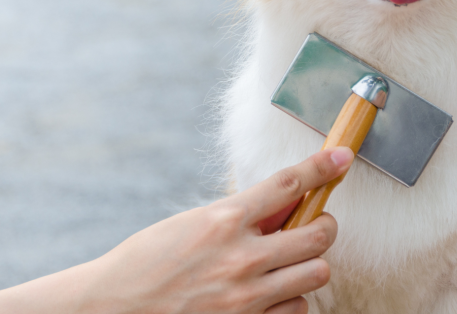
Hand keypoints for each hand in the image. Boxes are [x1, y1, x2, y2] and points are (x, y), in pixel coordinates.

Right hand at [86, 147, 353, 313]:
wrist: (114, 308)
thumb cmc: (147, 263)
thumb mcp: (191, 224)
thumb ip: (238, 215)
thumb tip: (284, 203)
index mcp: (223, 220)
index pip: (288, 184)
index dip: (322, 167)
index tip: (341, 158)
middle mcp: (241, 257)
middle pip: (319, 233)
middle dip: (324, 226)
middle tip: (315, 226)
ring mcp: (248, 297)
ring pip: (318, 273)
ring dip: (309, 265)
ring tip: (290, 264)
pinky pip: (299, 310)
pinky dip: (292, 300)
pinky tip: (272, 295)